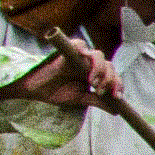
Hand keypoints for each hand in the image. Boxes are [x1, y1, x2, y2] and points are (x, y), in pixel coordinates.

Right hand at [0, 46, 124, 111]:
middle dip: (109, 79)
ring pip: (98, 55)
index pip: (113, 76)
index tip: (117, 98)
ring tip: (92, 82)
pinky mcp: (67, 50)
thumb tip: (117, 111)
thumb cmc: (58, 92)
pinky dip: (83, 49)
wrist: (37, 90)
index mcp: (95, 74)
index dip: (117, 85)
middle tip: (100, 91)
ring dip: (99, 69)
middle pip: (109, 65)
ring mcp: (79, 56)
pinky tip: (83, 58)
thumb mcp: (81, 99)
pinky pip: (79, 44)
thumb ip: (98, 101)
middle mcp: (89, 63)